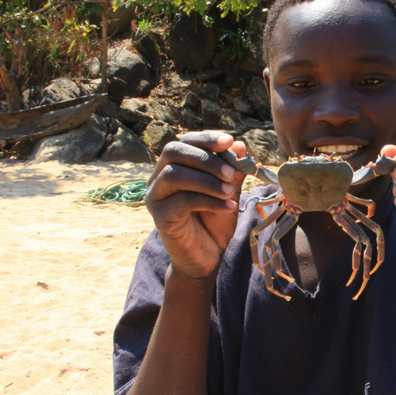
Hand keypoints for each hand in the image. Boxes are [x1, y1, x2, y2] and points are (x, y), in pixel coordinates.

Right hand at [145, 131, 248, 280]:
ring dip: (206, 180)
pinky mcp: (160, 217)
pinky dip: (208, 200)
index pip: (184, 141)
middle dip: (205, 158)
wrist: (207, 256)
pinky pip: (181, 201)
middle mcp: (159, 177)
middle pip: (173, 152)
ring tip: (230, 192)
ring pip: (174, 175)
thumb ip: (232, 170)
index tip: (229, 141)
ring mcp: (156, 197)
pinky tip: (228, 206)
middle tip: (231, 172)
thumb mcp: (228, 191)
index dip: (206, 138)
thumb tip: (239, 145)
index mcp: (174, 165)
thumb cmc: (215, 220)